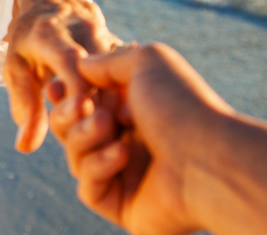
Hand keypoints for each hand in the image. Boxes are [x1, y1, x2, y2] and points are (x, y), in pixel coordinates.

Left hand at [4, 0, 119, 151]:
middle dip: (105, 98)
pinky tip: (132, 115)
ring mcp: (104, 29)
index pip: (70, 60)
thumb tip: (25, 146)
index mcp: (50, 32)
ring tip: (120, 128)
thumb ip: (24, 104)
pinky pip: (129, 65)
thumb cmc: (28, 39)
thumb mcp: (16, 67)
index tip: (83, 117)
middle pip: (101, 65)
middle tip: (105, 132)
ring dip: (121, 97)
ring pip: (120, 66)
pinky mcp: (118, 38)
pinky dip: (129, 89)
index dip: (78, 88)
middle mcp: (81, 26)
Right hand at [49, 43, 232, 234]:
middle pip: (70, 130)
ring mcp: (124, 176)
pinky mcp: (122, 206)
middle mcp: (128, 141)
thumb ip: (105, 60)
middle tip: (81, 104)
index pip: (84, 104)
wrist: (211, 160)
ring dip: (86, 136)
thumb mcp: (145, 61)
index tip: (55, 86)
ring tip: (109, 126)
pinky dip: (98, 167)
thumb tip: (79, 68)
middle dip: (69, 115)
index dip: (66, 96)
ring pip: (75, 157)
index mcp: (134, 111)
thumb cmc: (180, 105)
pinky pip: (89, 188)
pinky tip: (122, 154)